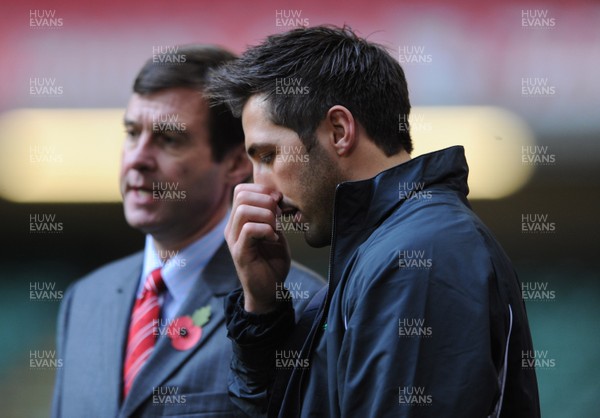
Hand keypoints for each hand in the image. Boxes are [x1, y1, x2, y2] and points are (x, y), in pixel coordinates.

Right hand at [225, 183, 289, 313]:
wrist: (270, 290)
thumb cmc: (273, 261)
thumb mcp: (276, 232)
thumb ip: (273, 214)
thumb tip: (276, 195)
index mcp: (239, 221)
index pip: (241, 190)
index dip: (261, 189)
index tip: (278, 201)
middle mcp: (232, 228)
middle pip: (241, 196)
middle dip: (265, 200)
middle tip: (278, 216)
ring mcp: (234, 240)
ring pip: (243, 210)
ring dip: (266, 216)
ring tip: (275, 228)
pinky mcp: (240, 253)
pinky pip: (249, 229)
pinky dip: (266, 230)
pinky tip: (273, 238)